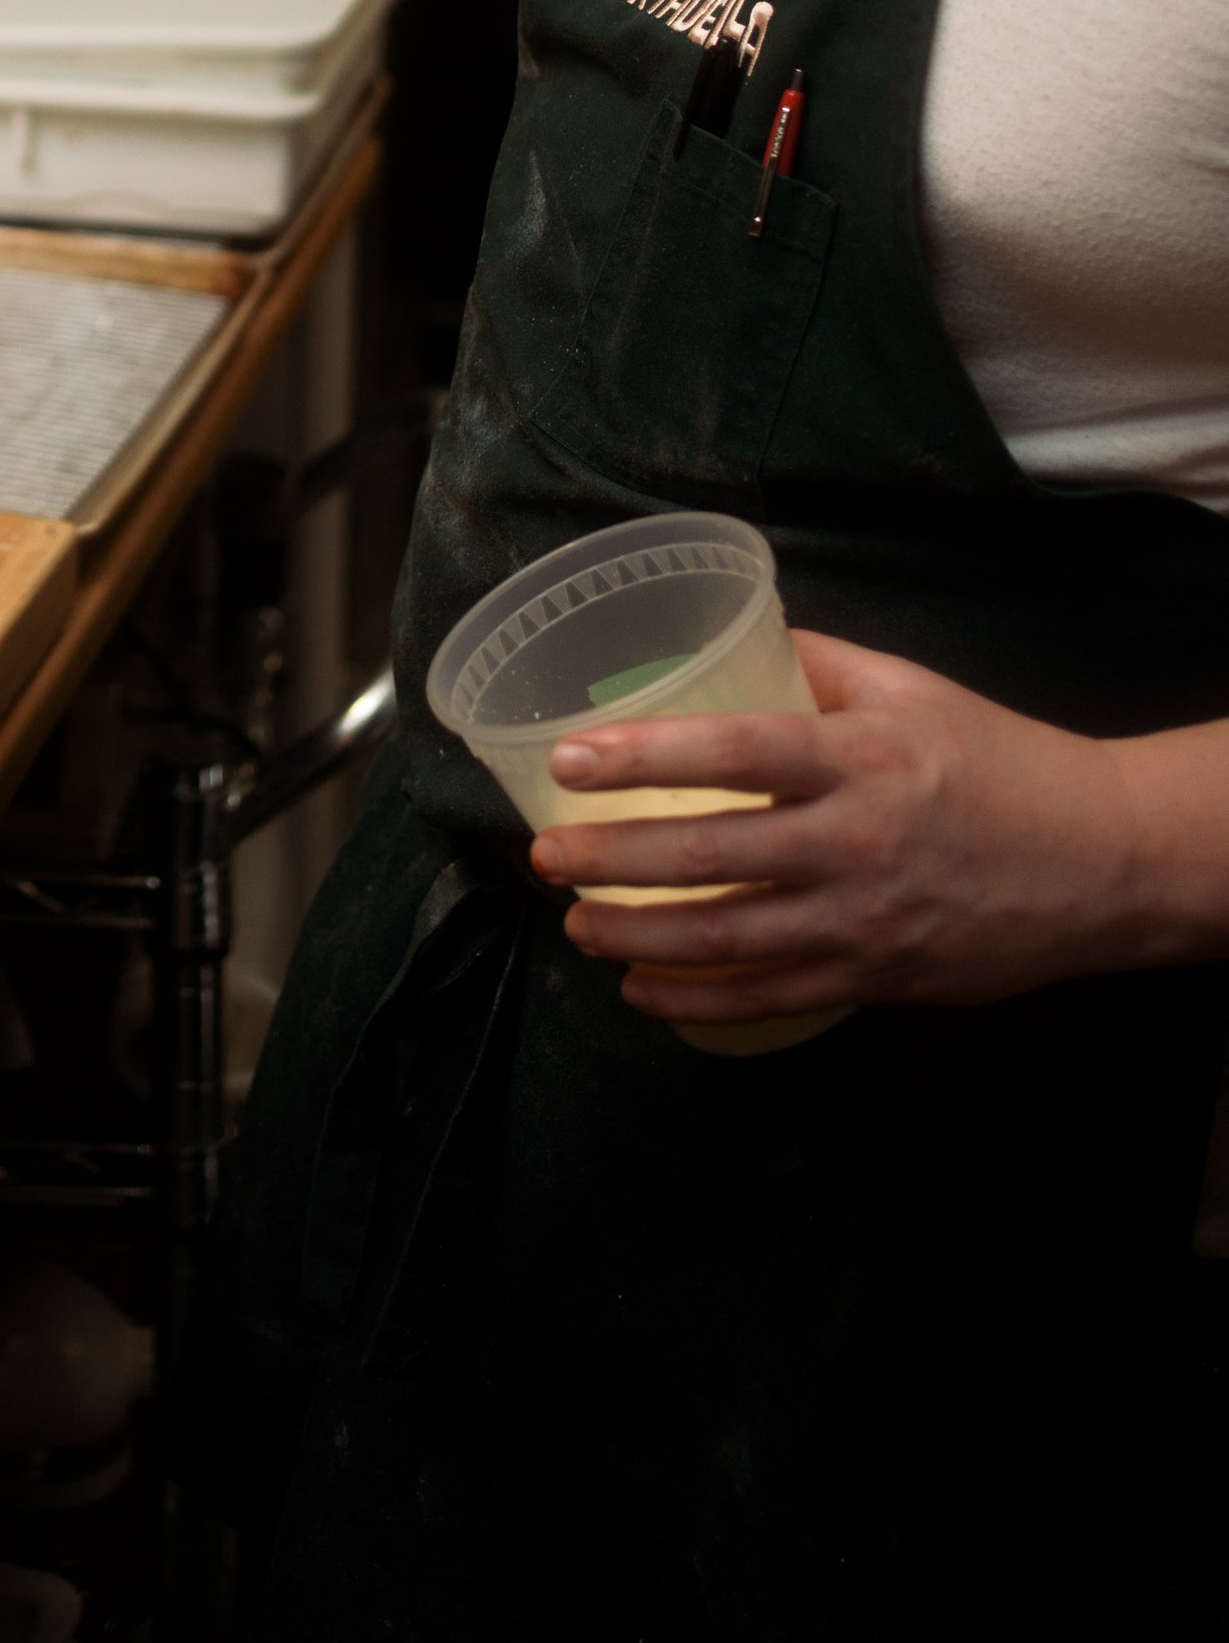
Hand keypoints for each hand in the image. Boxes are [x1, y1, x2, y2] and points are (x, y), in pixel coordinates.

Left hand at [526, 632, 1152, 1026]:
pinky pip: (770, 997)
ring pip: (727, 940)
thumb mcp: (909, 688)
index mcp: (860, 758)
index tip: (569, 760)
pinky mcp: (877, 977)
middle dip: (610, 859)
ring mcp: (864, 920)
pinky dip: (697, 1001)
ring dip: (637, 938)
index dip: (643, 756)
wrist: (1098, 860)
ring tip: (575, 925)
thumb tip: (731, 641)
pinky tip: (644, 991)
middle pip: (709, 856)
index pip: (733, 754)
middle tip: (543, 855)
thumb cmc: (997, 760)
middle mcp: (855, 843)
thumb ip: (816, 665)